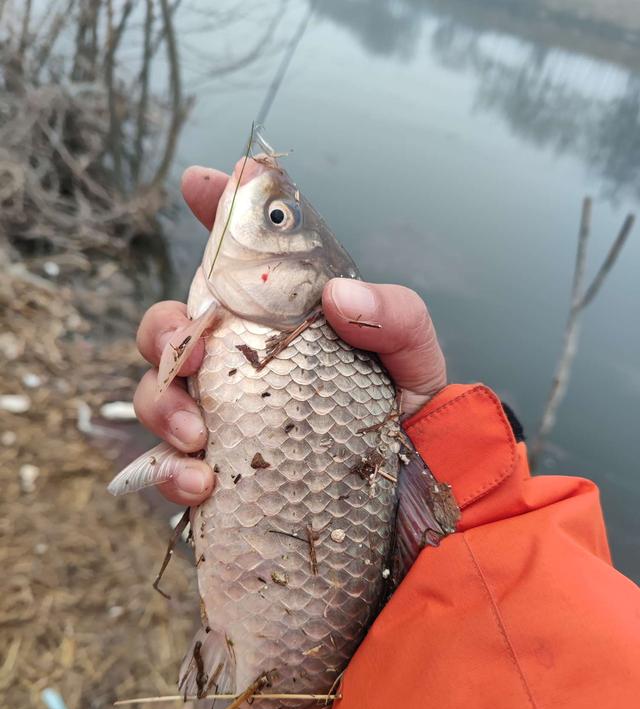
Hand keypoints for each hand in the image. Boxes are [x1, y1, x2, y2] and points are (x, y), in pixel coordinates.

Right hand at [134, 166, 446, 505]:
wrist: (410, 486)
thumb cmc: (404, 410)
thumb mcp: (414, 356)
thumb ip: (396, 315)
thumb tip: (338, 295)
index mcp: (281, 316)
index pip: (240, 255)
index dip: (216, 211)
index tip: (201, 183)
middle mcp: (242, 358)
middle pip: (172, 326)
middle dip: (162, 332)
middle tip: (185, 356)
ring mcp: (224, 412)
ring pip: (156, 390)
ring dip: (161, 405)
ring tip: (195, 436)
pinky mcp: (217, 466)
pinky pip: (167, 465)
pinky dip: (171, 472)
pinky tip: (200, 484)